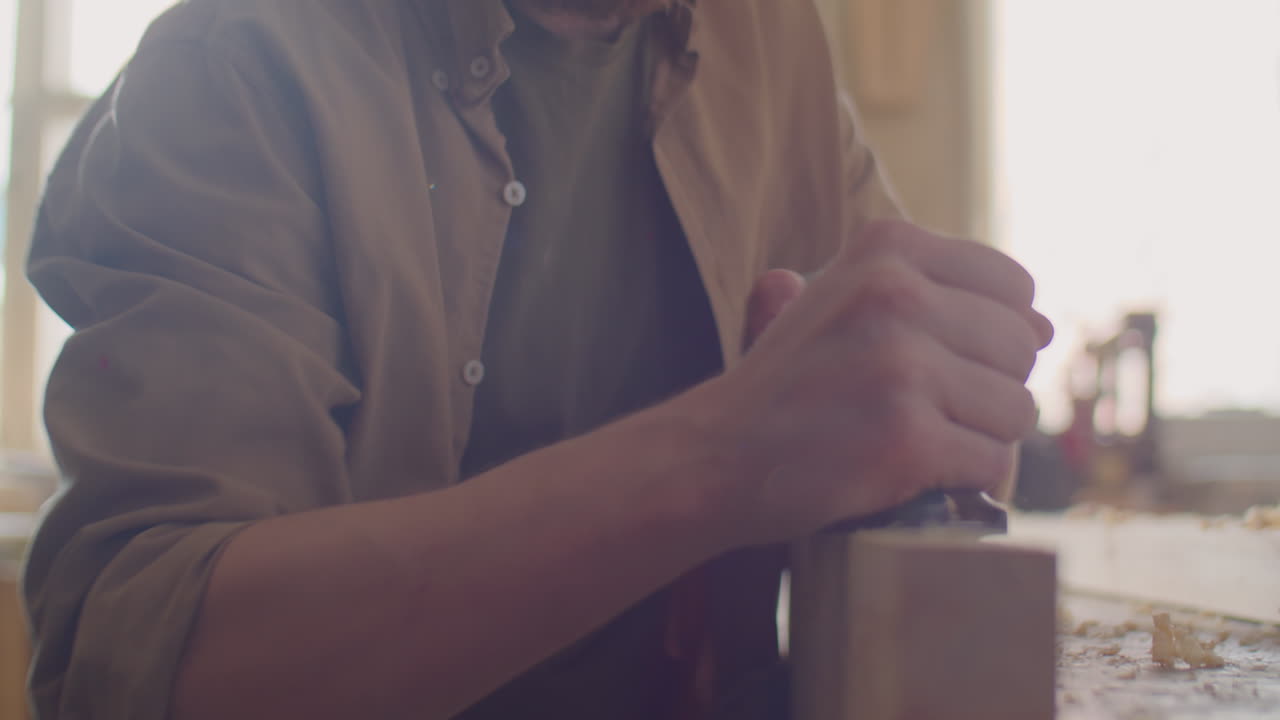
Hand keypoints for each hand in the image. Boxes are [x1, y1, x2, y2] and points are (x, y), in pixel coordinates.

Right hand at [705, 220, 1052, 546]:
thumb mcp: (845, 305)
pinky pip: (992, 463)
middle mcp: (896, 294)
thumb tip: (1049, 325)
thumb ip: (942, 298)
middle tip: (916, 407)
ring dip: (975, 437)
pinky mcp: (906, 438)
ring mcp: (901, 367)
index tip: (938, 361)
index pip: (1013, 288)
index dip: (989, 335)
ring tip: (909, 437)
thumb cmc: (790, 384)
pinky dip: (961, 478)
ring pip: (1016, 410)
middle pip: (1021, 349)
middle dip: (983, 389)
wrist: (714, 455)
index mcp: (886, 248)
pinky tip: (908, 470)